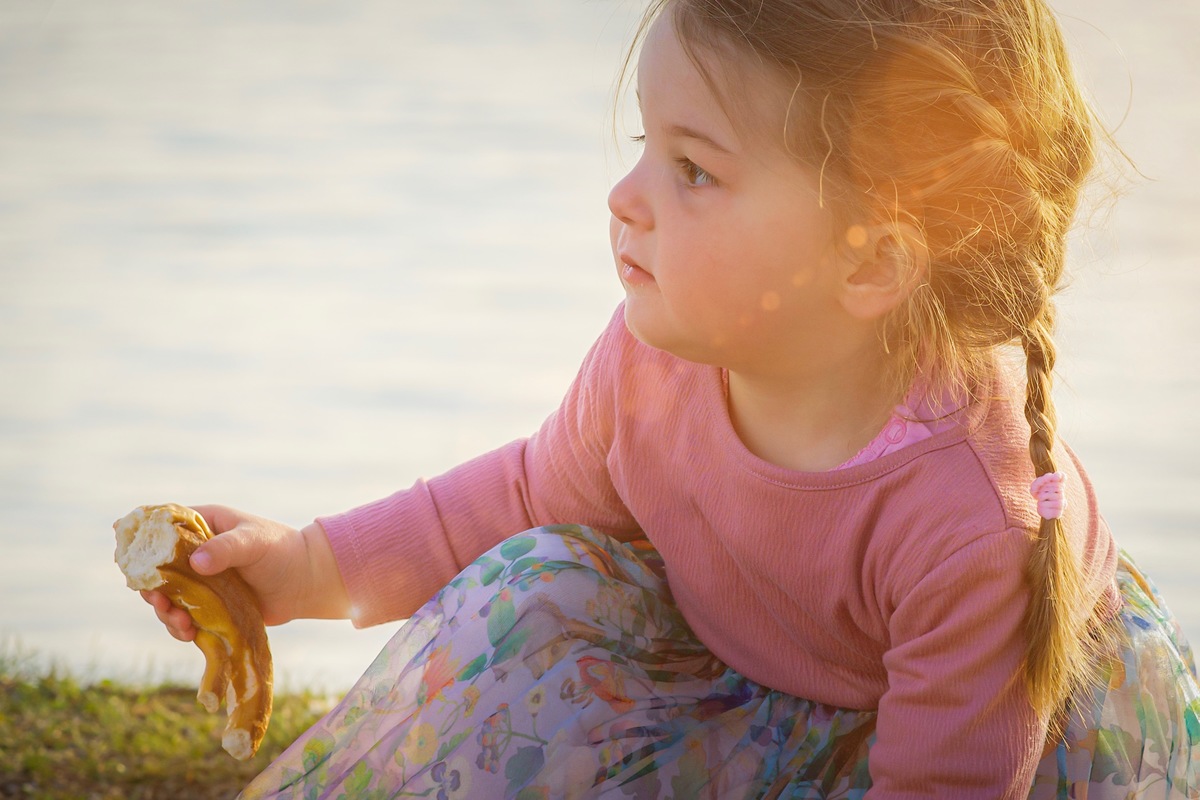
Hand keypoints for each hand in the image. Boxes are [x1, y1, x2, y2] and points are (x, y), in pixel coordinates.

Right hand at [141, 504, 350, 642]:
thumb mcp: (255, 541)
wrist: (306, 581)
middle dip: (152, 588)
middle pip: (157, 570)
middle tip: (158, 601)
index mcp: (203, 526)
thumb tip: (197, 562)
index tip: (125, 557)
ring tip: (179, 621)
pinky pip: (186, 618)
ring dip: (165, 612)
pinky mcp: (210, 608)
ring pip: (168, 598)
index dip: (141, 541)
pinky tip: (189, 632)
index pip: (162, 528)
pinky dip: (181, 627)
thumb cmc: (281, 550)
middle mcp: (196, 554)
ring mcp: (201, 583)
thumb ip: (227, 548)